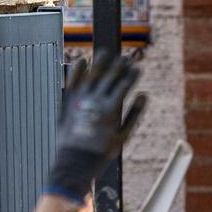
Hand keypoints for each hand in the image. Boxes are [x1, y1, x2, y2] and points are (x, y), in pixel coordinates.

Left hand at [48, 54, 145, 204]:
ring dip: (99, 63)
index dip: (131, 75)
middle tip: (124, 57)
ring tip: (105, 52)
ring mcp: (80, 99)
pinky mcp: (68, 101)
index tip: (137, 68)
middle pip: (108, 77)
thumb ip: (134, 114)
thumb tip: (144, 95)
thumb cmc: (102, 150)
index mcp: (112, 108)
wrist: (75, 159)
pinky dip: (77, 71)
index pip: (124, 85)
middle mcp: (95, 100)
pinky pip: (72, 81)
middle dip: (118, 66)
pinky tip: (81, 61)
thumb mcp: (124, 136)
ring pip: (91, 75)